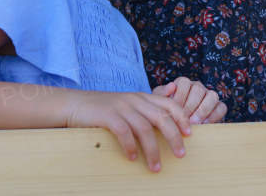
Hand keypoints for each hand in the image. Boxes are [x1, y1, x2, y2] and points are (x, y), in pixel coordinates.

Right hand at [64, 90, 193, 171]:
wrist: (76, 104)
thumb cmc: (104, 110)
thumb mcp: (127, 106)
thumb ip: (145, 110)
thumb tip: (165, 122)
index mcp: (142, 97)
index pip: (169, 104)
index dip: (182, 118)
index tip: (189, 134)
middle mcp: (135, 100)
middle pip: (161, 117)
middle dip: (174, 136)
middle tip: (181, 154)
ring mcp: (121, 107)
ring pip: (144, 128)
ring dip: (152, 150)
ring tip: (156, 167)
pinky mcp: (107, 115)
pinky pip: (124, 132)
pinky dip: (130, 147)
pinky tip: (132, 158)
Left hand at [154, 78, 226, 124]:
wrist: (175, 127)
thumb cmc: (166, 113)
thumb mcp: (160, 103)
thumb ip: (161, 94)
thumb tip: (171, 86)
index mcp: (183, 84)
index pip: (184, 82)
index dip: (179, 96)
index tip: (174, 109)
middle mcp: (197, 87)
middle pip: (198, 89)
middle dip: (190, 106)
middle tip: (184, 120)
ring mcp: (209, 96)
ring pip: (212, 96)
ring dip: (203, 110)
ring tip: (195, 123)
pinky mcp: (218, 107)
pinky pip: (221, 107)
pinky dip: (214, 116)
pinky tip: (204, 125)